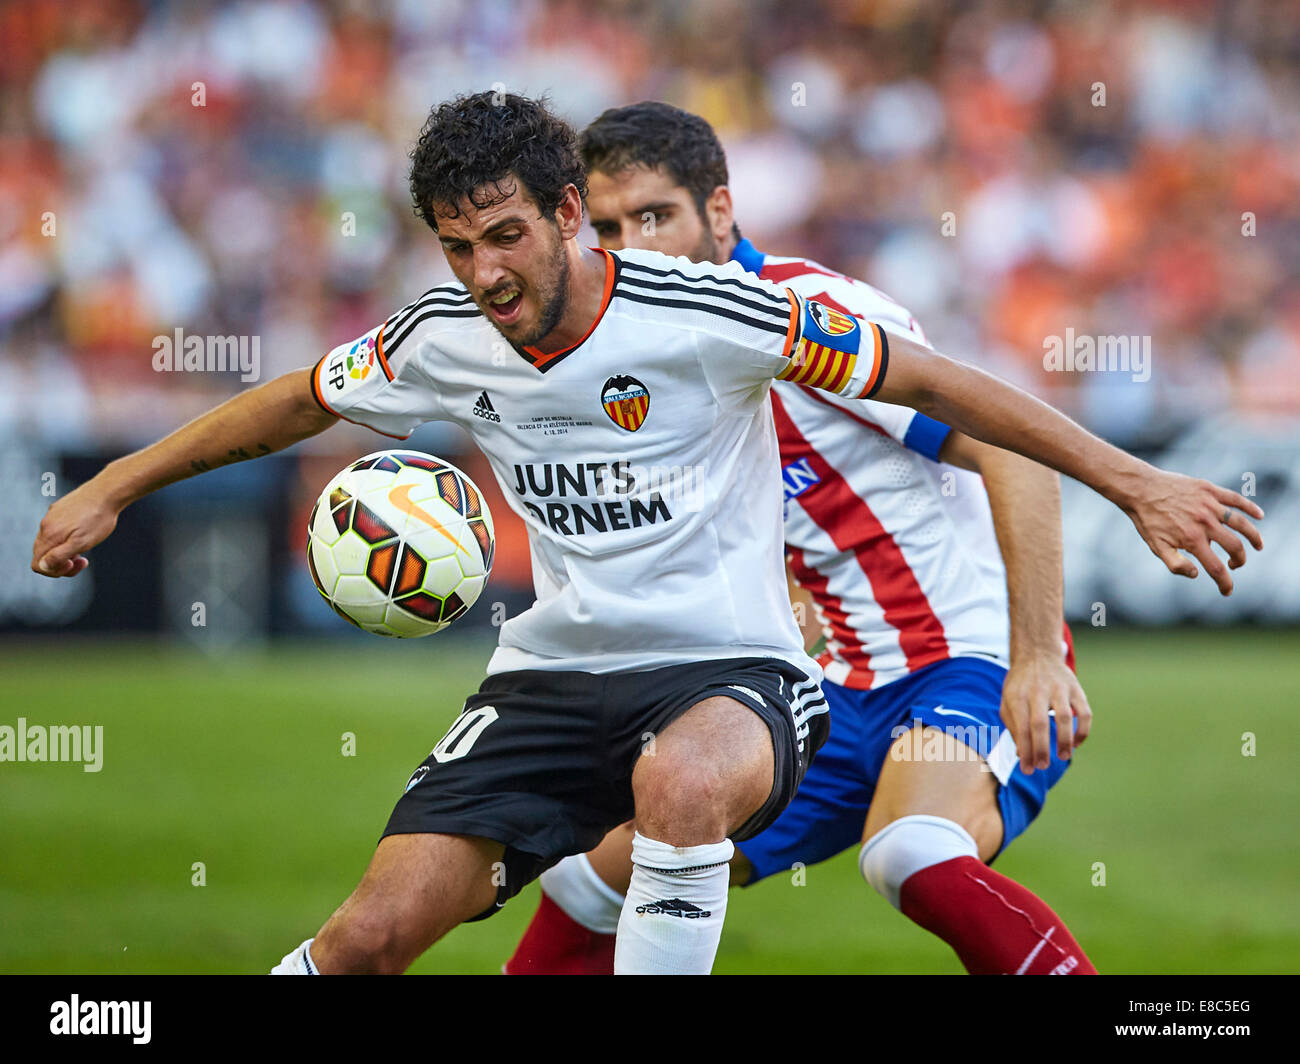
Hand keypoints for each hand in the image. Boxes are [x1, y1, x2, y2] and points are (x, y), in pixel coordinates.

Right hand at [31, 480, 121, 577]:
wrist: (107, 493)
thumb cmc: (97, 520)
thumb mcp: (81, 543)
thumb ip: (59, 556)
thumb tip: (42, 567)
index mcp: (49, 535)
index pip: (38, 564)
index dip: (54, 571)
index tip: (72, 564)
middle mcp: (45, 525)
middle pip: (43, 555)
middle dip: (62, 563)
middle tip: (83, 560)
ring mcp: (52, 516)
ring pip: (51, 542)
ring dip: (66, 551)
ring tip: (85, 547)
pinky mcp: (60, 509)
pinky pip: (57, 530)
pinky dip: (68, 538)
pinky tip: (84, 534)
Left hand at [1001, 650, 1090, 773]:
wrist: (1037, 654)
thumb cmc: (1020, 685)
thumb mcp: (1007, 701)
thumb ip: (1013, 726)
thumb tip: (1022, 754)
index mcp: (1017, 695)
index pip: (1021, 727)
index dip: (1025, 750)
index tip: (1027, 769)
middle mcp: (1037, 690)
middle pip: (1040, 724)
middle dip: (1042, 749)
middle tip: (1042, 766)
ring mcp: (1059, 688)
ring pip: (1064, 717)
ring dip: (1065, 740)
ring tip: (1063, 757)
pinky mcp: (1076, 688)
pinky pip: (1084, 712)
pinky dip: (1082, 730)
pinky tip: (1076, 743)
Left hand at [1123, 469, 1262, 594]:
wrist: (1140, 489)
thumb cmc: (1147, 520)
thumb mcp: (1156, 546)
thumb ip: (1175, 564)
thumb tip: (1197, 574)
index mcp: (1192, 539)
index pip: (1216, 568)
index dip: (1225, 583)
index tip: (1227, 591)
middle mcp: (1204, 523)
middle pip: (1234, 546)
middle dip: (1240, 560)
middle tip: (1235, 565)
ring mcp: (1209, 505)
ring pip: (1241, 523)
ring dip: (1253, 537)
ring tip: (1258, 546)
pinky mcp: (1209, 490)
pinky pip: (1236, 499)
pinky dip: (1250, 507)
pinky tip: (1259, 516)